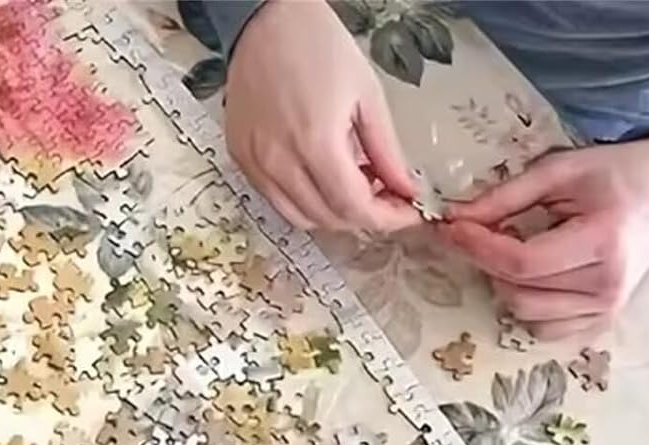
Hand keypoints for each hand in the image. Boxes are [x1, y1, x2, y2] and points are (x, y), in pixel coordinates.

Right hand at [225, 0, 422, 234]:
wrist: (265, 21)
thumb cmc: (320, 46)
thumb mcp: (367, 95)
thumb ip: (387, 152)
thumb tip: (406, 191)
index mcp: (317, 143)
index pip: (355, 209)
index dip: (386, 219)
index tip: (407, 212)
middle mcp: (281, 163)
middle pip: (328, 219)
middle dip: (363, 217)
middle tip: (384, 196)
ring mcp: (256, 165)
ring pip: (300, 218)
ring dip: (332, 213)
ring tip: (352, 186)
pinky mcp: (241, 160)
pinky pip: (276, 200)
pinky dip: (304, 201)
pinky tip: (320, 177)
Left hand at [439, 139, 648, 338]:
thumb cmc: (616, 175)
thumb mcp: (562, 170)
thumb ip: (507, 196)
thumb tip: (456, 218)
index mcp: (604, 243)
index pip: (523, 263)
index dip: (479, 248)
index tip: (452, 229)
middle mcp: (607, 287)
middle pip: (519, 292)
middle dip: (491, 263)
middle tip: (489, 232)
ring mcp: (606, 311)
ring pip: (526, 314)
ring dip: (507, 284)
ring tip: (518, 250)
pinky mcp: (600, 324)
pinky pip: (543, 327)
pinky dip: (528, 304)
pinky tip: (537, 276)